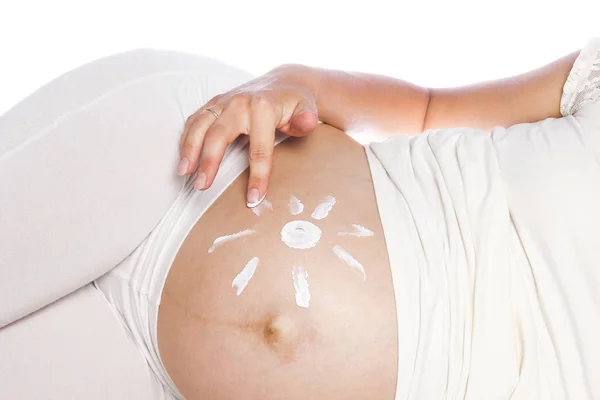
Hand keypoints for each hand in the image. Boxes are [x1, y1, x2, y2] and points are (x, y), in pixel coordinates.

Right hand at [177, 64, 319, 206]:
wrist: (285, 81)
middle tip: (202, 186)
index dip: (256, 176)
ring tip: (184, 173)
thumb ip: (305, 119)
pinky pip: (195, 119)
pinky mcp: (215, 101)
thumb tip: (306, 122)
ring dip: (189, 149)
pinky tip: (184, 158)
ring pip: (200, 124)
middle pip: (219, 135)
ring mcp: (225, 101)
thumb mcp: (306, 110)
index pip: (259, 149)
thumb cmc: (296, 103)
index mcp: (263, 107)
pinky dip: (186, 138)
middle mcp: (240, 102)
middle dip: (209, 161)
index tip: (253, 199)